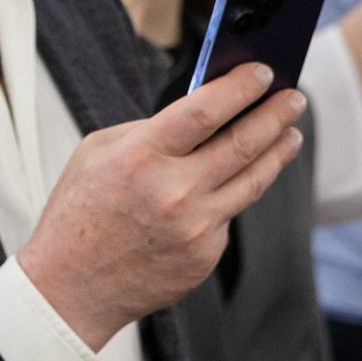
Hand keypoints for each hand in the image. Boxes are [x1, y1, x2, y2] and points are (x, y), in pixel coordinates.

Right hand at [17, 63, 305, 351]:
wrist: (69, 288)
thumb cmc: (78, 215)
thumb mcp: (94, 155)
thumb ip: (145, 130)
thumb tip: (198, 114)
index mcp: (139, 157)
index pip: (206, 110)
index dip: (241, 87)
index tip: (261, 73)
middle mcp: (173, 191)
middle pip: (244, 142)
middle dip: (275, 114)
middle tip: (292, 97)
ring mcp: (193, 227)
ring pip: (254, 180)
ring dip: (278, 150)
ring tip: (289, 133)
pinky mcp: (204, 255)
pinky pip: (228, 216)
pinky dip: (234, 195)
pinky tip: (236, 183)